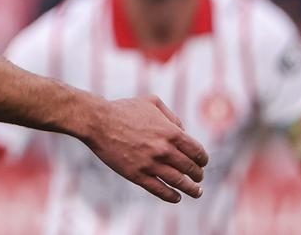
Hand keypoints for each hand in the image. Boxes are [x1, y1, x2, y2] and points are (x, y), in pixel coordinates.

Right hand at [82, 96, 207, 203]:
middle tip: (198, 178)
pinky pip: (159, 190)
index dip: (202, 159)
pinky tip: (177, 197)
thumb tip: (183, 132)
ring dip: (191, 189)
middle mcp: (164, 150)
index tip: (202, 163)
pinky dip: (171, 196)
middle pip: (190, 169)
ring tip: (196, 192)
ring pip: (178, 182)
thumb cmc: (124, 110)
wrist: (98, 121)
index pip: (197, 152)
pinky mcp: (137, 175)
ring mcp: (150, 164)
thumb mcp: (151, 103)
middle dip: (198, 175)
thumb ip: (172, 116)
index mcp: (170, 132)